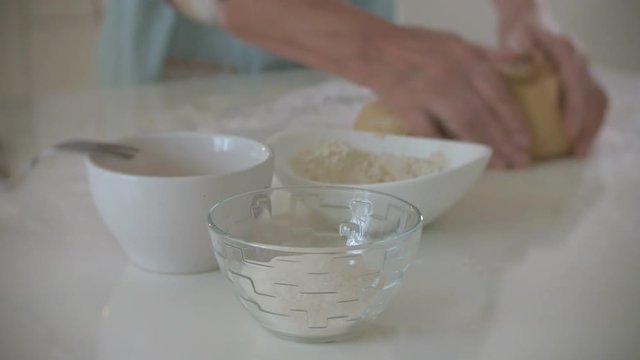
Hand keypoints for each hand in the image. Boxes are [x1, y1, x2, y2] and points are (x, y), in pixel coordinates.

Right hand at [364, 27, 531, 168]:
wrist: (375, 49)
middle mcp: (451, 76)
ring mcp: (428, 94)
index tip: (528, 141)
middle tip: (520, 163)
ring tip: (500, 166)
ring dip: (484, 150)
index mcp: (467, 59)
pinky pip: (431, 136)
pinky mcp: (407, 109)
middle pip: (485, 115)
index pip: (500, 93)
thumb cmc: (418, 46)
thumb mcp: (458, 41)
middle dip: (506, 142)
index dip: (516, 120)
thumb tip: (523, 63)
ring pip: (463, 127)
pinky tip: (460, 165)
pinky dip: (446, 151)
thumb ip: (489, 55)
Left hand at [497, 5, 607, 155]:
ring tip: (580, 153)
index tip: (569, 133)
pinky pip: (593, 104)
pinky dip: (588, 124)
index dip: (575, 109)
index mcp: (565, 50)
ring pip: (597, 101)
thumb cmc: (519, 35)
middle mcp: (580, 59)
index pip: (576, 81)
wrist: (529, 24)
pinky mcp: (581, 81)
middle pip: (593, 94)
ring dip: (592, 128)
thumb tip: (519, 57)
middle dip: (588, 126)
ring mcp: (584, 70)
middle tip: (578, 152)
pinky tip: (578, 143)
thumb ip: (516, 48)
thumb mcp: (514, 38)